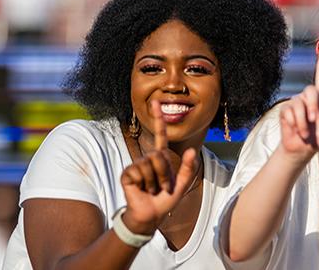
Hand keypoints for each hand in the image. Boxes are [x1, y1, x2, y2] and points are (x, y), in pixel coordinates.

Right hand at [120, 100, 198, 234]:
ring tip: (154, 189)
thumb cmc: (166, 200)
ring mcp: (136, 165)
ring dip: (157, 180)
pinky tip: (143, 190)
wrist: (151, 214)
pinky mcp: (127, 174)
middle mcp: (148, 158)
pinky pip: (139, 171)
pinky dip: (146, 183)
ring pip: (150, 163)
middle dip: (166, 174)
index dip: (158, 119)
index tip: (156, 103)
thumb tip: (191, 150)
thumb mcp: (183, 184)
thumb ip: (189, 168)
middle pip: (159, 155)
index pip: (160, 135)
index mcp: (161, 158)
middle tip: (164, 187)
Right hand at [277, 40, 318, 163]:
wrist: (303, 149)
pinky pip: (291, 113)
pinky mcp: (286, 110)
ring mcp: (296, 102)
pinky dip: (297, 125)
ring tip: (306, 131)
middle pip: (310, 90)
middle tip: (314, 121)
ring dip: (305, 121)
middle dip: (313, 107)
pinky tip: (298, 131)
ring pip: (300, 104)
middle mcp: (309, 97)